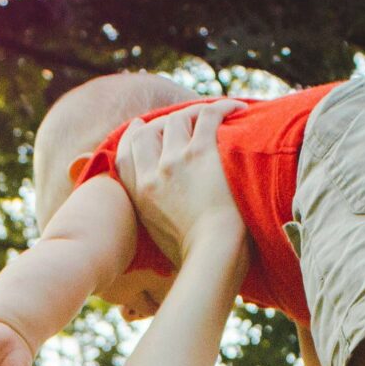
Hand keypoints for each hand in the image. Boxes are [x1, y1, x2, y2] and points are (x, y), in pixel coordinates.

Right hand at [115, 101, 246, 265]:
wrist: (213, 256)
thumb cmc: (197, 257)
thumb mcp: (162, 239)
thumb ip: (158, 219)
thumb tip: (167, 219)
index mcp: (142, 195)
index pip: (126, 155)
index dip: (132, 136)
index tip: (138, 126)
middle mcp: (154, 173)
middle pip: (148, 131)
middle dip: (161, 121)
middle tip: (181, 117)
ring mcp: (176, 160)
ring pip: (177, 119)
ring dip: (194, 113)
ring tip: (214, 114)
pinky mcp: (201, 152)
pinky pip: (208, 115)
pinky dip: (222, 107)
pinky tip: (238, 109)